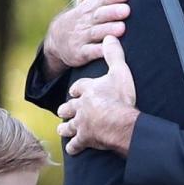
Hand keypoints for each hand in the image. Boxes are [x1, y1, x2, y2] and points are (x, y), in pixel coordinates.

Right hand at [42, 0, 130, 77]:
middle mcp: (87, 20)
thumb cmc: (83, 19)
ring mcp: (82, 36)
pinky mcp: (80, 52)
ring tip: (121, 28)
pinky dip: (99, 51)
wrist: (57, 38)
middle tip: (126, 10)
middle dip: (112, 12)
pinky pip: (90, 51)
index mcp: (91, 7)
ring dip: (108, 30)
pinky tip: (108, 50)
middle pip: (99, 14)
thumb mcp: (91, 4)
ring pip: (96, 32)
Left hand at [57, 36, 138, 156]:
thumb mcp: (120, 72)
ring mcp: (81, 123)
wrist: (119, 122)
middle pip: (68, 107)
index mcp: (87, 89)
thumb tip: (110, 36)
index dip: (76, 90)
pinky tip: (73, 148)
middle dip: (66, 109)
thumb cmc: (120, 97)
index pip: (77, 88)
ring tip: (63, 128)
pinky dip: (74, 147)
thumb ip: (114, 54)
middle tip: (64, 110)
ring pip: (68, 126)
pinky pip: (75, 144)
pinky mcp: (84, 139)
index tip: (74, 91)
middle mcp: (80, 106)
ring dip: (66, 127)